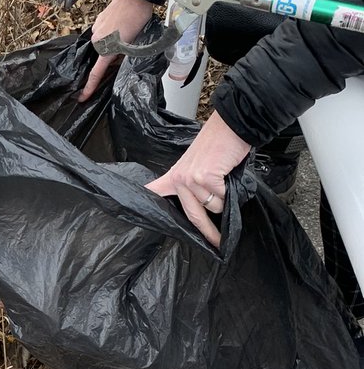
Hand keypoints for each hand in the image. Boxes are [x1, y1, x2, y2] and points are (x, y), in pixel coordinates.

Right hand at [79, 0, 154, 100]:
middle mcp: (96, 40)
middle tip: (127, 49)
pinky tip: (121, 26)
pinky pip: (102, 33)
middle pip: (102, 56)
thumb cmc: (138, 18)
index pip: (95, 73)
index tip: (82, 97)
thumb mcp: (135, 43)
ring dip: (112, 44)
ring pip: (103, 44)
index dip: (89, 88)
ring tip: (126, 33)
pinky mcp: (98, 20)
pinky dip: (110, 34)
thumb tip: (118, 61)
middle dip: (112, 57)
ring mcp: (96, 29)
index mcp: (105, 49)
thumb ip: (124, 56)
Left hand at [146, 111, 251, 246]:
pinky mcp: (206, 178)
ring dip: (225, 201)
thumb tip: (204, 208)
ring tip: (227, 184)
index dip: (147, 203)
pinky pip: (222, 198)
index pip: (155, 191)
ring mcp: (191, 179)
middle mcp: (179, 179)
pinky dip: (231, 193)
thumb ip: (195, 184)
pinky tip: (229, 177)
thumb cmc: (220, 145)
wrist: (232, 125)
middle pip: (192, 215)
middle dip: (208, 232)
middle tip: (217, 243)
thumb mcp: (199, 164)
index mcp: (174, 176)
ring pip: (213, 207)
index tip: (137, 215)